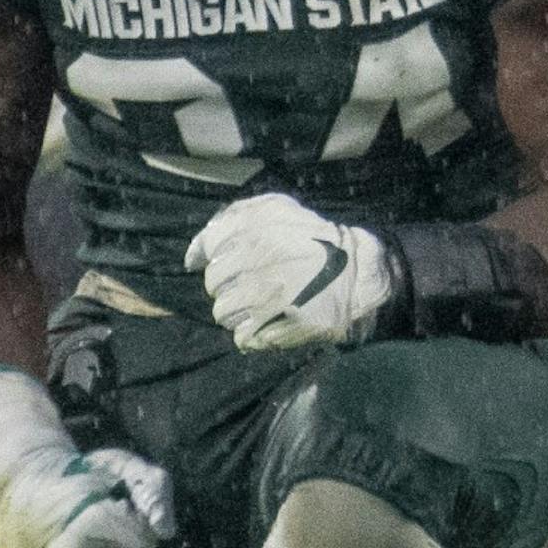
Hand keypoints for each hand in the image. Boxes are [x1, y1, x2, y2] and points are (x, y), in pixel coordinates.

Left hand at [185, 193, 390, 351]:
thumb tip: (191, 256)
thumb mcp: (276, 209)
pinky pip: (242, 338)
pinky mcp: (278, 327)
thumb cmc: (312, 239)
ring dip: (238, 311)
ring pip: (223, 313)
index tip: (234, 263)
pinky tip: (269, 323)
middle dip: (230, 285)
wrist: (357, 274)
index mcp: (253, 230)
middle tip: (255, 283)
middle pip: (214, 284)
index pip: (209, 247)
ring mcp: (265, 297)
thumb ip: (231, 218)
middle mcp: (254, 262)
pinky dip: (252, 334)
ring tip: (262, 305)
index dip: (219, 256)